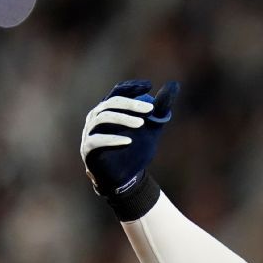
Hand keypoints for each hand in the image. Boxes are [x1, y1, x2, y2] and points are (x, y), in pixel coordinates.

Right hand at [80, 79, 178, 195]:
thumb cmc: (136, 149)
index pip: (117, 92)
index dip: (131, 87)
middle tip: (150, 108)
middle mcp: (96, 117)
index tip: (148, 86)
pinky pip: (97, 141)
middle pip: (111, 103)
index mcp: (109, 109)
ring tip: (142, 124)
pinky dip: (113, 139)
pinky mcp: (88, 149)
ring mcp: (89, 132)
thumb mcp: (152, 127)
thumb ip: (160, 108)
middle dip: (131, 103)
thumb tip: (174, 85)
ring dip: (123, 118)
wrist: (125, 177)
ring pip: (103, 118)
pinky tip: (129, 142)